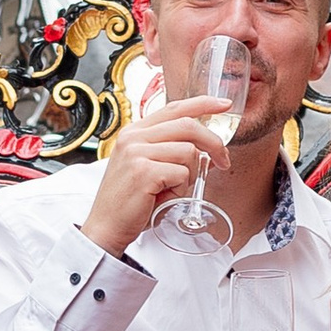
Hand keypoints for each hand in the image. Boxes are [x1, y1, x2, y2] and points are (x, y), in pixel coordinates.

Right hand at [80, 93, 232, 257]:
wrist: (106, 226)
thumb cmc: (130, 201)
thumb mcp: (147, 167)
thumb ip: (170, 152)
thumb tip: (207, 150)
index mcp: (135, 132)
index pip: (174, 108)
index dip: (202, 104)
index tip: (224, 105)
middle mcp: (134, 137)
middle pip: (188, 125)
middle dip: (213, 143)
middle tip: (222, 161)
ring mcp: (137, 152)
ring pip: (188, 152)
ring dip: (189, 175)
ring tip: (172, 189)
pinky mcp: (143, 171)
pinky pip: (181, 173)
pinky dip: (180, 189)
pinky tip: (164, 197)